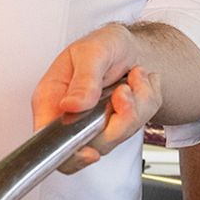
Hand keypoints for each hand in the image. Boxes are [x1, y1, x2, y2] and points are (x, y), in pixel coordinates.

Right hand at [32, 24, 161, 172]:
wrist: (127, 45)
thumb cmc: (102, 44)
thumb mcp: (91, 52)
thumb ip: (83, 79)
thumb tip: (71, 105)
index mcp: (52, 100)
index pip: (52, 142)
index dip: (70, 155)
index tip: (91, 152)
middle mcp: (72, 116)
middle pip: (94, 144)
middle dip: (120, 119)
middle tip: (125, 91)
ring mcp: (97, 123)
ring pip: (121, 134)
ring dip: (137, 103)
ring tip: (134, 77)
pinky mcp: (119, 124)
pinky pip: (140, 124)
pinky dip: (147, 100)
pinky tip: (139, 82)